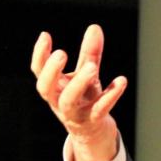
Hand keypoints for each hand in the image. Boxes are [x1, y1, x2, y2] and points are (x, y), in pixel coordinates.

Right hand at [31, 24, 126, 160]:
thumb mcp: (86, 75)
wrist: (94, 133)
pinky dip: (110, 95)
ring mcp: (74, 113)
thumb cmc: (86, 99)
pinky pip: (100, 109)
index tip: (46, 35)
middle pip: (46, 88)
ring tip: (91, 67)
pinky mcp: (93, 121)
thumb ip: (89, 53)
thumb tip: (95, 27)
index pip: (38, 72)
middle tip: (62, 53)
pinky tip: (121, 80)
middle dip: (51, 71)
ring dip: (78, 83)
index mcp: (54, 89)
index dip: (39, 55)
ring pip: (69, 101)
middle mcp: (59, 102)